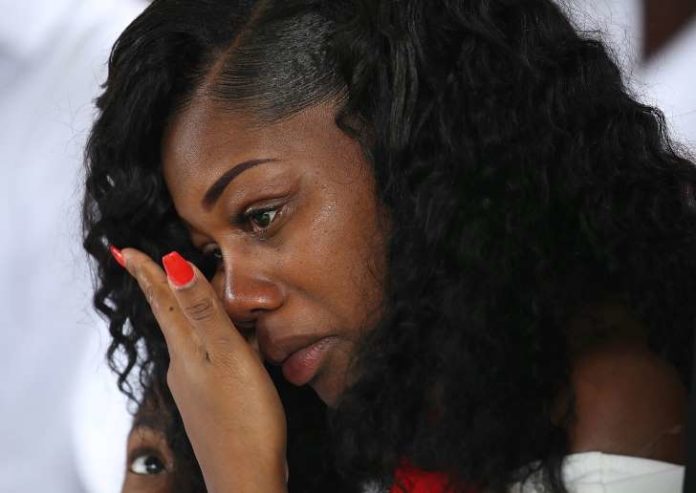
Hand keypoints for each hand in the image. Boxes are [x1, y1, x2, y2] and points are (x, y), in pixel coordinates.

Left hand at [119, 247, 287, 492]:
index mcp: (186, 351)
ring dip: (187, 313)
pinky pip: (205, 359)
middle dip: (164, 289)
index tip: (124, 251)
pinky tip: (226, 346)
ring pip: (189, 339)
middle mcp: (183, 367)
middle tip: (152, 266)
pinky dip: (210, 341)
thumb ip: (204, 312)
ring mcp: (194, 387)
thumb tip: (174, 266)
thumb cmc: (244, 419)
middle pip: (172, 318)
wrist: (245, 478)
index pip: (161, 301)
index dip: (146, 273)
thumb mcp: (228, 357)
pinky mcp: (210, 402)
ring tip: (191, 296)